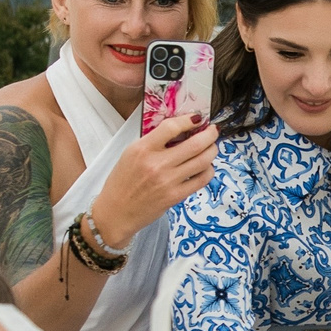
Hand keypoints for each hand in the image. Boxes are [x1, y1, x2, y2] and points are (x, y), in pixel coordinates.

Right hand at [91, 111, 221, 249]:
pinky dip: (208, 170)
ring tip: (211, 147)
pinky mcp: (175, 196)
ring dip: (212, 151)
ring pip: (202, 161)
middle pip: (195, 144)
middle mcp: (157, 164)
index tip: (197, 118)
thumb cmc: (122, 182)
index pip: (171, 127)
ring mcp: (168, 181)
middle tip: (213, 131)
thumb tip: (179, 130)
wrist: (116, 212)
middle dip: (210, 134)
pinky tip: (206, 167)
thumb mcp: (130, 154)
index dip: (189, 120)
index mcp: (142, 149)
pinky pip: (201, 180)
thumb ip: (153, 141)